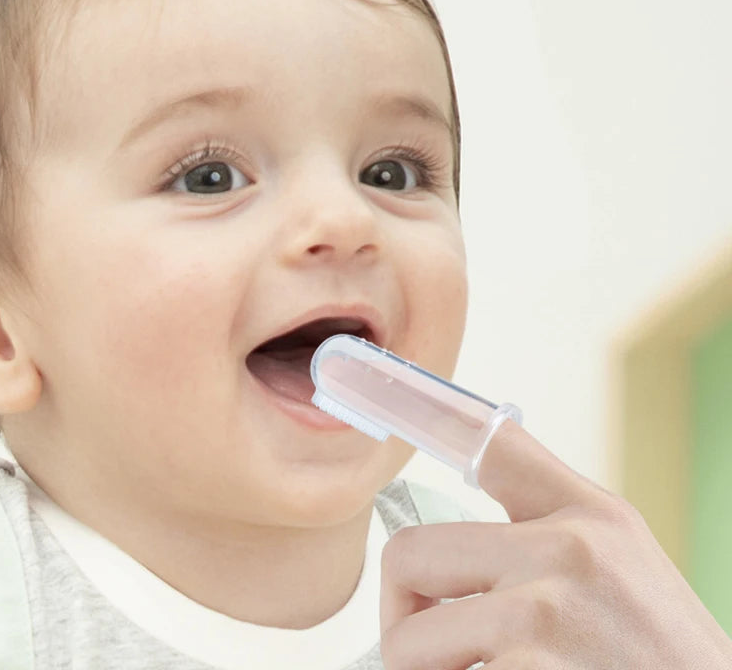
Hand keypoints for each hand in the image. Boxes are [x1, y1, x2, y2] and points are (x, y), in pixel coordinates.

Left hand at [380, 419, 731, 668]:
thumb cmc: (660, 663)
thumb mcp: (623, 572)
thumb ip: (548, 534)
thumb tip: (453, 535)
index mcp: (591, 515)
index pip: (491, 440)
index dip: (420, 411)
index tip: (363, 383)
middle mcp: (568, 549)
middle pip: (407, 552)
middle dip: (404, 613)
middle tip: (435, 646)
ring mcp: (546, 614)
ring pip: (407, 640)